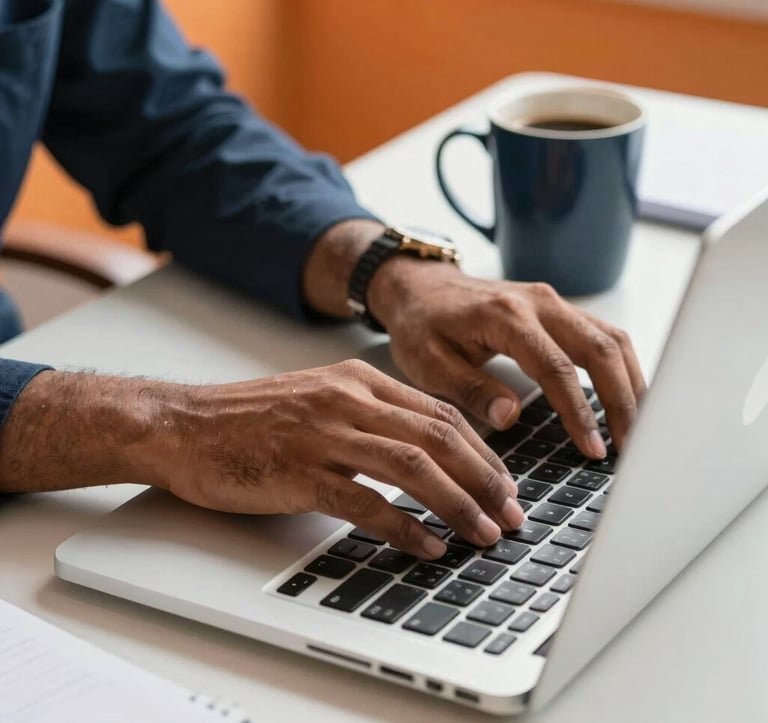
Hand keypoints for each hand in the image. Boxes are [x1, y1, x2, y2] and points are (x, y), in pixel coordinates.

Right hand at [162, 360, 522, 557]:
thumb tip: (424, 450)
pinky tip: (426, 546)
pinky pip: (365, 502)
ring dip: (456, 503)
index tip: (504, 482)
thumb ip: (369, 414)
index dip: (482, 451)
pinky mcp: (299, 472)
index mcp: (358, 380)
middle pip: (437, 437)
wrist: (184, 425)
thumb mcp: (320, 397)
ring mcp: (323, 434)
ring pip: (412, 466)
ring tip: (482, 533)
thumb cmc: (251, 417)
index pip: (439, 413)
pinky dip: (403, 526)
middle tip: (510, 513)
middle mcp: (347, 400)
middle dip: (484, 478)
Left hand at [368, 259, 645, 456]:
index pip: (557, 368)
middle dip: (623, 400)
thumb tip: (511, 416)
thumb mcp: (428, 363)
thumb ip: (470, 389)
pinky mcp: (557, 308)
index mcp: (505, 316)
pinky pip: (602, 335)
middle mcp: (538, 302)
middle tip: (632, 445)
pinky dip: (619, 367)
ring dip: (630, 383)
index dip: (579, 412)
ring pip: (611, 338)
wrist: (420, 287)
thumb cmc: (421, 325)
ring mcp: (552, 301)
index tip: (594, 449)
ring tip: (638, 427)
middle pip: (601, 348)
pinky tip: (625, 397)